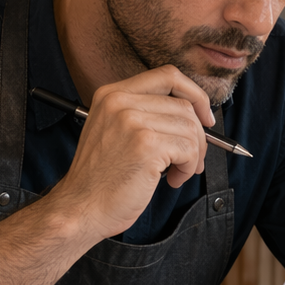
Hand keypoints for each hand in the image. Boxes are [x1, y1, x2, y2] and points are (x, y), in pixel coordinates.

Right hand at [48, 65, 212, 239]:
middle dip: (197, 136)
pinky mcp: (146, 145)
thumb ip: (144, 115)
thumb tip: (193, 115)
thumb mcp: (114, 132)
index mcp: (112, 94)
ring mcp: (132, 121)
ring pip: (190, 128)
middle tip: (190, 159)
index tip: (203, 117)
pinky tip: (172, 179)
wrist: (80, 208)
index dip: (194, 94)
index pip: (167, 75)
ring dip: (193, 155)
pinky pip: (188, 149)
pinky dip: (188, 167)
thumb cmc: (100, 179)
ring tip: (177, 172)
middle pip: (184, 105)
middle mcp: (120, 102)